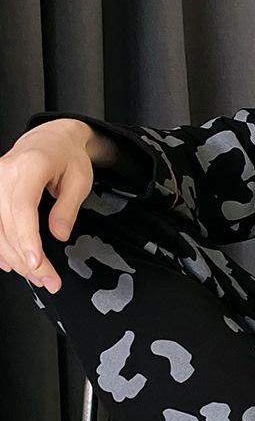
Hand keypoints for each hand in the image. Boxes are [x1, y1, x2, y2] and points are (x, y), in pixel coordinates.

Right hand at [0, 118, 94, 292]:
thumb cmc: (67, 156)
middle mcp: (4, 173)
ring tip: (38, 277)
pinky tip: (12, 264)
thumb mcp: (80, 180)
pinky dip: (0, 248)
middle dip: (27, 259)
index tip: (36, 263)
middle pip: (8, 224)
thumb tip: (59, 234)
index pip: (22, 208)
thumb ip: (68, 208)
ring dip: (15, 258)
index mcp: (29, 166)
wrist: (50, 139)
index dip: (27, 239)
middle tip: (48, 280)